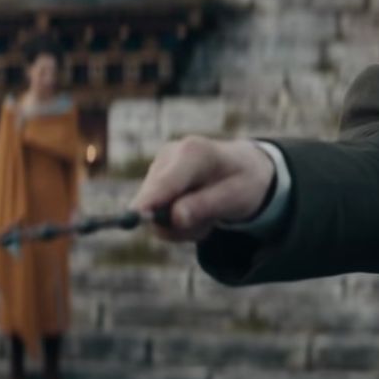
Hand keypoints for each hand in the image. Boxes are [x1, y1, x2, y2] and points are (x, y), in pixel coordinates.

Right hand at [130, 136, 274, 241]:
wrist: (243, 169)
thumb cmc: (243, 181)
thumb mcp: (235, 197)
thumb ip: (206, 206)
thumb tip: (175, 218)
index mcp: (194, 152)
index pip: (166, 182)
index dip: (149, 201)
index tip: (134, 217)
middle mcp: (170, 155)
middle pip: (153, 200)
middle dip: (178, 223)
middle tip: (209, 226)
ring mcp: (158, 167)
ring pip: (153, 212)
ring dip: (182, 225)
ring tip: (209, 212)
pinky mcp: (154, 181)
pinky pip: (155, 215)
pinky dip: (177, 222)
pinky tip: (196, 209)